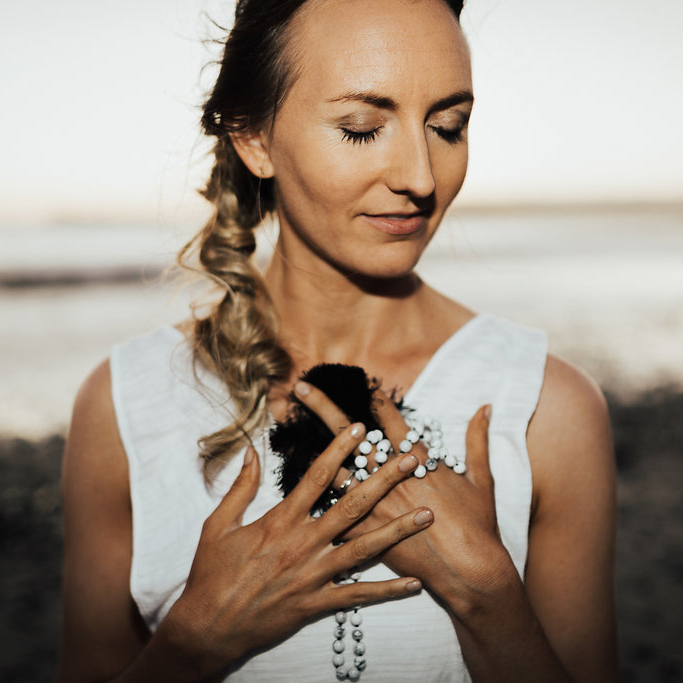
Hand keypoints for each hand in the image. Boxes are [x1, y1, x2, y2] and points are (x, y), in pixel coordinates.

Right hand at [159, 423, 433, 678]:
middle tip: (411, 461)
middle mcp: (303, 543)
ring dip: (397, 531)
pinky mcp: (316, 604)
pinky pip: (358, 596)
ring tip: (426, 515)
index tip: (360, 429)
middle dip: (384, 480)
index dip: (340, 450)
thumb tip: (251, 451)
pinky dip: (387, 591)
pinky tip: (414, 583)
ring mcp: (313, 575)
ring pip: (363, 549)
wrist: (208, 627)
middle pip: (352, 506)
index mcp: (281, 520)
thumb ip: (240, 487)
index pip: (317, 476)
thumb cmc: (212, 573)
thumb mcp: (218, 524)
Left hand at [295, 382, 513, 611]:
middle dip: (324, 407)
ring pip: (333, 470)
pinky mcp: (364, 534)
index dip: (373, 396)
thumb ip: (477, 440)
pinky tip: (293, 496)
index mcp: (415, 459)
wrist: (469, 572)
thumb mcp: (481, 478)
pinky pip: (334, 516)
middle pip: (350, 434)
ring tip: (287, 438)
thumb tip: (484, 407)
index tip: (359, 379)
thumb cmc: (477, 525)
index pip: (388, 417)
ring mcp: (372, 504)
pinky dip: (318, 506)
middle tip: (301, 387)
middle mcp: (387, 476)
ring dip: (309, 449)